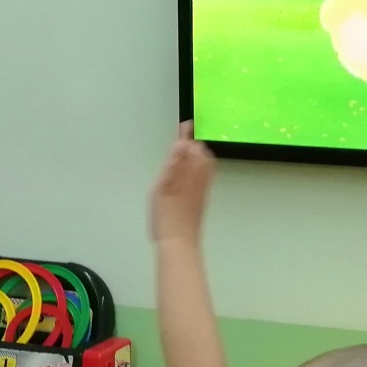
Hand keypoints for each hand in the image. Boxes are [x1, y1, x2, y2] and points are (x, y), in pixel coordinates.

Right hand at [150, 123, 215, 245]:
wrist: (179, 242)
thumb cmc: (167, 214)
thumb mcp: (164, 185)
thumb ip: (174, 162)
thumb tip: (183, 142)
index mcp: (191, 172)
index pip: (191, 146)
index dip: (186, 135)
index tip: (186, 124)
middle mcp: (200, 177)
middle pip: (201, 154)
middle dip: (192, 144)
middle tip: (182, 137)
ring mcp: (202, 188)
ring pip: (203, 165)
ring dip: (195, 155)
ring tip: (184, 151)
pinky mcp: (200, 198)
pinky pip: (201, 175)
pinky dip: (195, 167)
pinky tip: (186, 172)